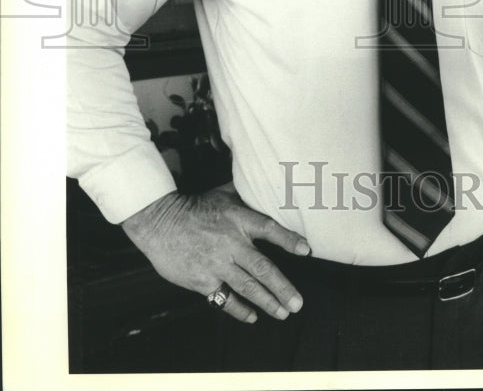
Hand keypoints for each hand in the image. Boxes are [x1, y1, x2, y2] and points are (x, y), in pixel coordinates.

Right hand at [121, 183, 310, 323]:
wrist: (159, 222)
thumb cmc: (194, 207)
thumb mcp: (222, 194)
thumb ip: (246, 194)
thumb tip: (266, 182)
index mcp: (237, 219)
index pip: (269, 229)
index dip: (288, 239)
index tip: (306, 250)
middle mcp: (230, 243)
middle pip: (262, 269)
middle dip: (282, 288)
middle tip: (298, 303)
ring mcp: (216, 264)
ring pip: (247, 288)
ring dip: (267, 302)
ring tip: (284, 312)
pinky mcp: (202, 280)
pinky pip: (225, 298)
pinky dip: (239, 309)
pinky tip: (252, 316)